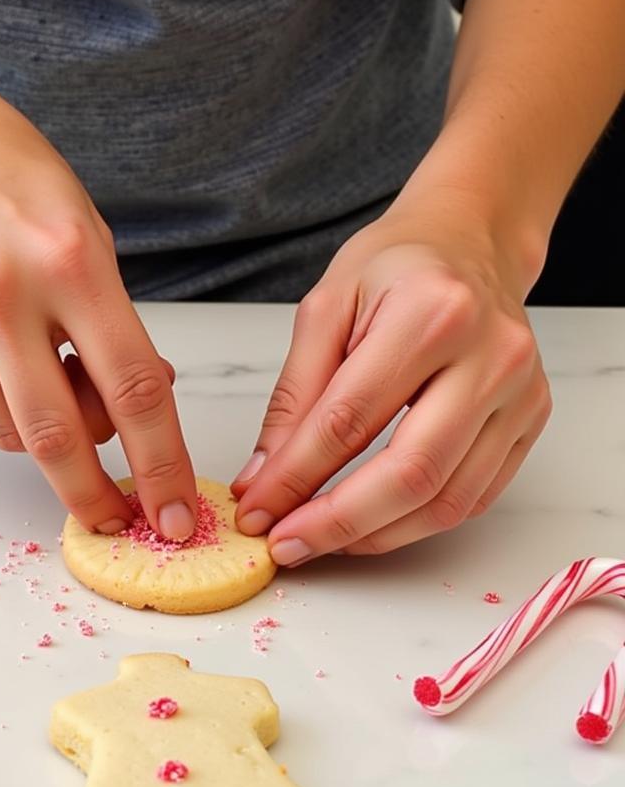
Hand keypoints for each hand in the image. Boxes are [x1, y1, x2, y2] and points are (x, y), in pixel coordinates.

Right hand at [0, 29, 196, 537]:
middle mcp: (5, 297)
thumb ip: (110, 316)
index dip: (163, 462)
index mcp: (71, 260)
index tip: (174, 513)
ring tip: (60, 386)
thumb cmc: (3, 167)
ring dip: (50, 438)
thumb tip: (132, 398)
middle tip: (117, 516)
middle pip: (61, 437)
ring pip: (11, 431)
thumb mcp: (82, 224)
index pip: (134, 388)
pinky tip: (10, 364)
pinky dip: (4, 406)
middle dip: (96, 495)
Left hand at [230, 196, 551, 561]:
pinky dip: (415, 523)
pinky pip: (474, 496)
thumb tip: (263, 479)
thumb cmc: (393, 267)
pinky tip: (369, 525)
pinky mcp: (529, 419)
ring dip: (375, 535)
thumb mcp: (323, 310)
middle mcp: (489, 355)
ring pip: (447, 498)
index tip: (257, 511)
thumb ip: (293, 398)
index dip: (295, 477)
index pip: (350, 420)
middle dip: (337, 523)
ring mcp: (519, 393)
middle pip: (410, 473)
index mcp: (429, 313)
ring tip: (320, 540)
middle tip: (286, 545)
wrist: (467, 242)